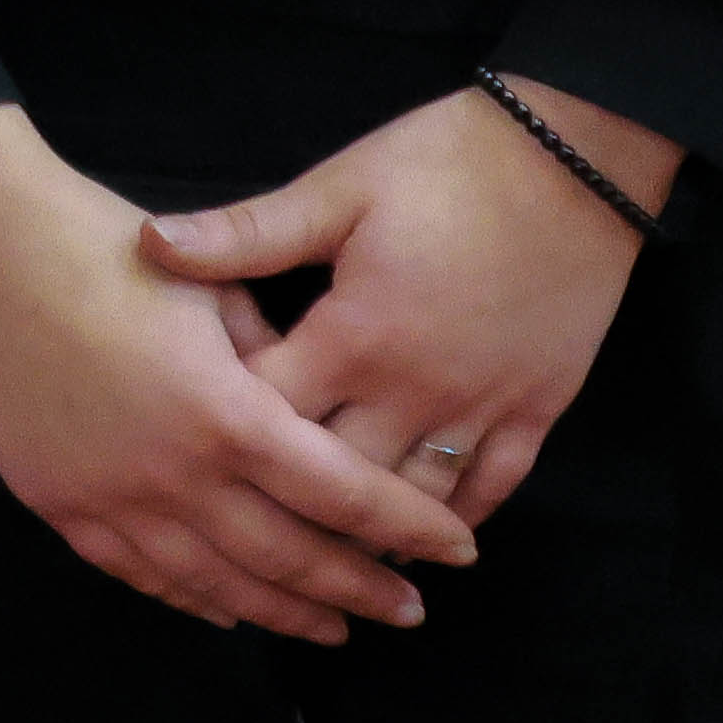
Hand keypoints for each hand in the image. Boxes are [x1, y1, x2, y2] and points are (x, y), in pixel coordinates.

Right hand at [0, 106, 480, 640]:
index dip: (407, 528)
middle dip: (362, 589)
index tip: (458, 552)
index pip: (344, 496)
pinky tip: (229, 611)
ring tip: (336, 628)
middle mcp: (176, 476)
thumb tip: (311, 411)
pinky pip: (142, 574)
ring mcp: (111, 500)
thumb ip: (272, 363)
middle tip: (411, 611)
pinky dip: (194, 600)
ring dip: (287, 613)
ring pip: (219, 585)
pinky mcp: (60, 505)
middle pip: (290, 557)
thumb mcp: (216, 292)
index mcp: (228, 416)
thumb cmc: (106, 248)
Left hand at [139, 74, 678, 529]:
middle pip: (339, 478)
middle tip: (242, 529)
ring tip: (327, 563)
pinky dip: (458, 517)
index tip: (186, 445)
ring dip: (374, 532)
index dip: (224, 430)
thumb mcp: (338, 189)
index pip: (270, 411)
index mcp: (356, 337)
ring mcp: (483, 406)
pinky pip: (496, 486)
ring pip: (418, 500)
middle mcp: (416, 389)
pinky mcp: (539, 408)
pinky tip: (428, 540)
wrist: (573, 158)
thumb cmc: (445, 166)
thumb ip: (248, 233)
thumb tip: (149, 243)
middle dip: (292, 505)